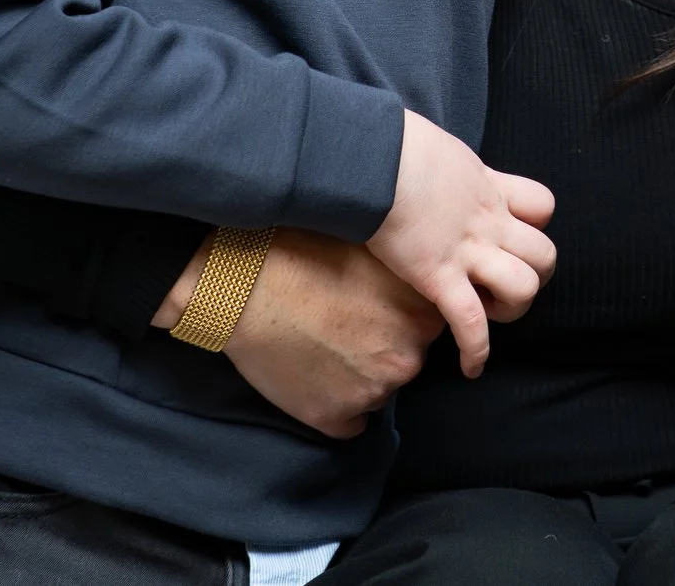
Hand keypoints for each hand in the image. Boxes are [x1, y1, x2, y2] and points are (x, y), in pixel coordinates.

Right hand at [149, 229, 441, 437]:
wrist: (243, 285)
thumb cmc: (306, 254)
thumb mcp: (376, 252)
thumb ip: (410, 277)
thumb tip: (429, 284)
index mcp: (423, 317)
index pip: (431, 328)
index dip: (401, 316)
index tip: (377, 307)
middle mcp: (406, 360)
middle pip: (406, 361)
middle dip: (382, 348)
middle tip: (344, 324)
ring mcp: (371, 393)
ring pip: (377, 392)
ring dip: (358, 377)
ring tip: (321, 345)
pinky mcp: (333, 418)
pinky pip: (349, 422)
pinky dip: (335, 405)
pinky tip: (313, 375)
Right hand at [367, 110, 556, 376]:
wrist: (374, 157)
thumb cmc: (391, 144)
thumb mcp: (431, 146)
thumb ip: (440, 166)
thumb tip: (420, 162)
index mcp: (488, 187)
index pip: (542, 205)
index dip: (534, 223)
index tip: (511, 233)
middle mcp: (489, 222)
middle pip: (545, 255)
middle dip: (533, 275)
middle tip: (502, 282)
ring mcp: (468, 251)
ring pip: (524, 288)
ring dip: (512, 308)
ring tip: (488, 312)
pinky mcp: (439, 277)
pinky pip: (471, 322)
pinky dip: (476, 349)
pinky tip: (471, 367)